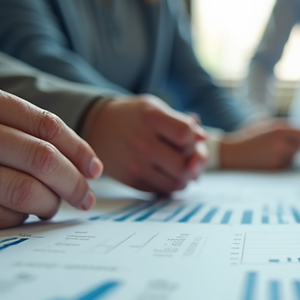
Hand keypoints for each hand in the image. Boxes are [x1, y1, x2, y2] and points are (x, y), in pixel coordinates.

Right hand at [0, 76, 101, 232]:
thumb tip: (63, 158)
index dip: (78, 150)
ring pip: (17, 193)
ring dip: (46, 207)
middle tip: (86, 200)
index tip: (95, 169)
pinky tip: (16, 221)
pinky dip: (11, 224)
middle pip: (39, 159)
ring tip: (51, 211)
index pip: (42, 123)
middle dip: (73, 184)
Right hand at [82, 95, 206, 193]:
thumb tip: (203, 140)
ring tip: (179, 166)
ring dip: (185, 178)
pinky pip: (163, 191)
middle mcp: (142, 143)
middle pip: (184, 165)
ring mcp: (136, 165)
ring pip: (177, 183)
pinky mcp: (132, 181)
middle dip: (193, 163)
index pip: (185, 135)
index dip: (192, 139)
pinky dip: (171, 185)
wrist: (97, 127)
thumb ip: (182, 123)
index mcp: (150, 118)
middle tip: (187, 158)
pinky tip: (166, 173)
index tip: (185, 138)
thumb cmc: (133, 116)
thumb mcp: (156, 108)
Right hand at [219, 119, 299, 169]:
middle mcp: (280, 144)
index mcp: (278, 130)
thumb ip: (286, 127)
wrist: (233, 154)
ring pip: (295, 157)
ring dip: (291, 154)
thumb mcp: (266, 125)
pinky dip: (283, 162)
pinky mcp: (275, 169)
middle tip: (292, 145)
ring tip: (275, 151)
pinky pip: (287, 165)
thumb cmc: (250, 137)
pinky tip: (271, 159)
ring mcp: (278, 158)